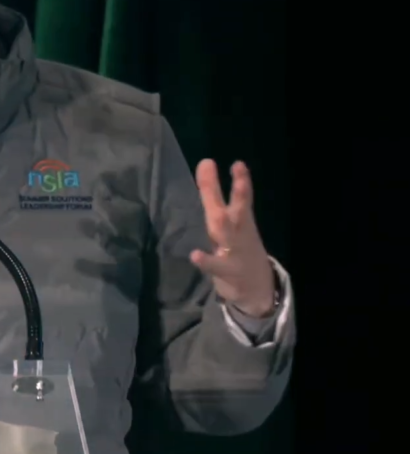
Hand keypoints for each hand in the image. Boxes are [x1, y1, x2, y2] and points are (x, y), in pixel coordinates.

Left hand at [189, 159, 275, 317]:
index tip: (238, 163)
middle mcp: (239, 234)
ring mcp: (235, 253)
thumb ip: (215, 196)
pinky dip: (206, 261)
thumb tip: (204, 165)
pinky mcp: (227, 272)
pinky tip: (195, 256)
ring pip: (228, 236)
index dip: (241, 181)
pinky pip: (215, 266)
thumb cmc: (239, 250)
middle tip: (228, 174)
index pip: (243, 198)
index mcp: (242, 222)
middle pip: (236, 212)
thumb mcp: (232, 222)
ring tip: (216, 214)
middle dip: (236, 194)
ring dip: (222, 224)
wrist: (258, 290)